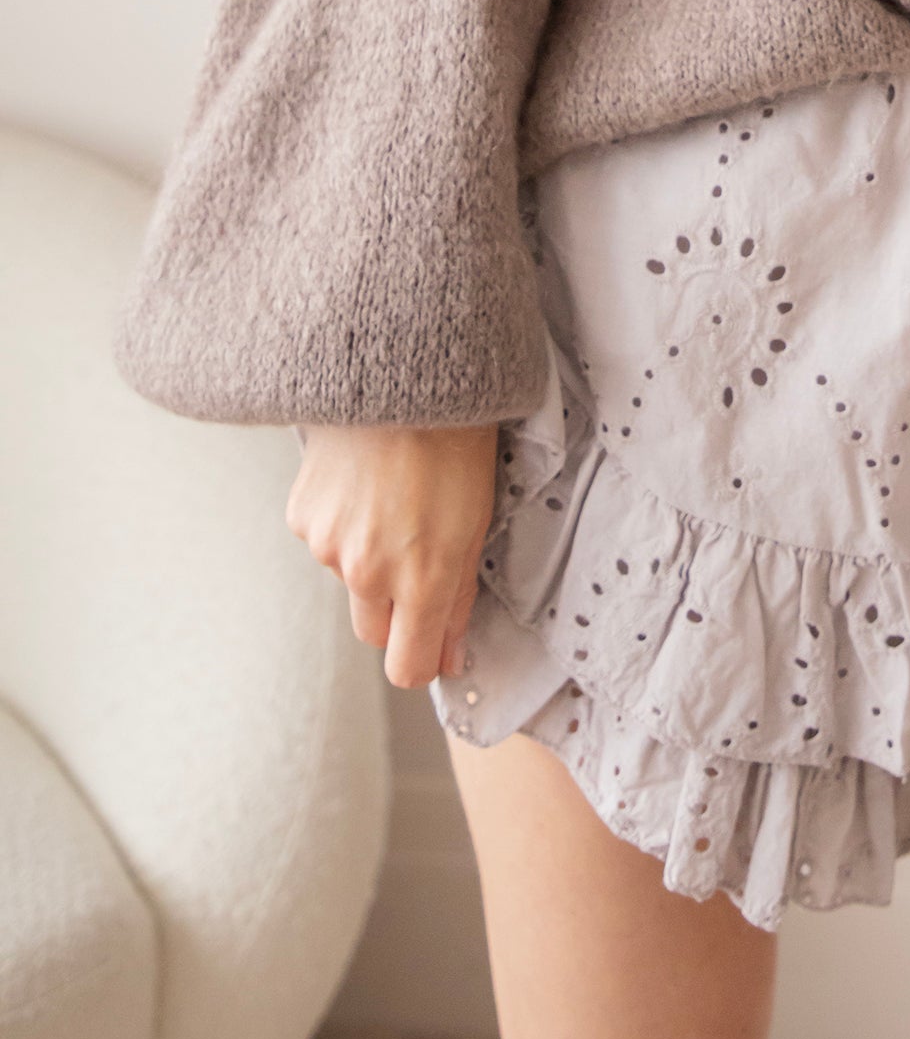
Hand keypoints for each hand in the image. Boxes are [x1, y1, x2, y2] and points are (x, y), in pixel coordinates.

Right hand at [286, 423, 498, 689]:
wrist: (401, 371)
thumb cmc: (455, 439)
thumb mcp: (479, 520)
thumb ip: (460, 597)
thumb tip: (450, 656)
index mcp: (423, 577)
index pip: (408, 667)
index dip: (423, 661)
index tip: (433, 647)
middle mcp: (368, 572)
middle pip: (374, 633)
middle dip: (396, 613)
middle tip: (419, 559)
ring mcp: (327, 546)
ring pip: (349, 582)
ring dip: (369, 560)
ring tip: (395, 500)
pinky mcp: (301, 518)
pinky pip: (324, 542)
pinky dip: (343, 525)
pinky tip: (365, 483)